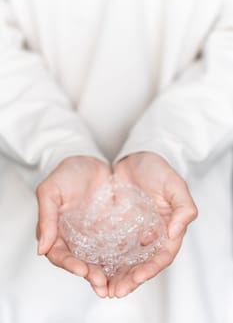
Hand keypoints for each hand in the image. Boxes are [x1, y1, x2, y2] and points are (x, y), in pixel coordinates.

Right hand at [36, 156, 111, 297]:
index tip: (82, 270)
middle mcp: (75, 238)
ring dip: (107, 274)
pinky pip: (116, 247)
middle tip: (103, 284)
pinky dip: (121, 259)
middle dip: (91, 275)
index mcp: (56, 231)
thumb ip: (46, 218)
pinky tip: (130, 265)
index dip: (69, 264)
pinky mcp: (111, 231)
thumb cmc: (67, 173)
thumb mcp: (50, 191)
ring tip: (117, 284)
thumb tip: (41, 249)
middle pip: (81, 262)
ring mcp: (93, 236)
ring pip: (99, 260)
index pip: (60, 254)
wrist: (90, 161)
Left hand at [108, 152, 197, 297]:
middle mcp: (151, 235)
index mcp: (169, 228)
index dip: (151, 269)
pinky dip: (104, 258)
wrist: (135, 157)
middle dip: (130, 279)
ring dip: (116, 274)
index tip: (137, 277)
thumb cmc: (158, 169)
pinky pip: (111, 246)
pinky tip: (93, 266)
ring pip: (126, 259)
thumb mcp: (174, 184)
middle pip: (142, 263)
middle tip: (114, 291)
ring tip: (102, 286)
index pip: (162, 256)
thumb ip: (183, 207)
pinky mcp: (117, 226)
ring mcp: (134, 232)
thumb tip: (174, 233)